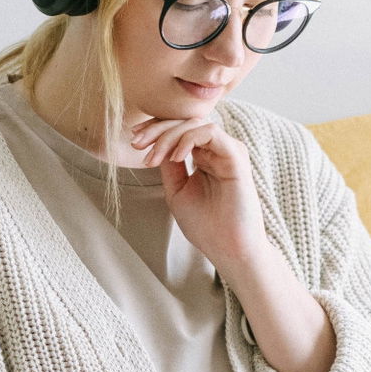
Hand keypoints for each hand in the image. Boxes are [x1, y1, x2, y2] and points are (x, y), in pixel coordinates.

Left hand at [129, 115, 267, 269]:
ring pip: (195, 123)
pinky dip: (188, 139)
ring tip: (152, 157)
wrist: (228, 249)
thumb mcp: (177, 191)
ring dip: (168, 136)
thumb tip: (156, 143)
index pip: (180, 130)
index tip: (134, 140)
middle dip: (157, 129)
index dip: (156, 130)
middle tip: (137, 143)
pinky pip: (210, 132)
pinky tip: (175, 157)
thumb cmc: (206, 226)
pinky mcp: (236, 156)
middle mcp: (217, 150)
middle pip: (185, 122)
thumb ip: (169, 166)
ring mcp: (227, 151)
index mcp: (204, 157)